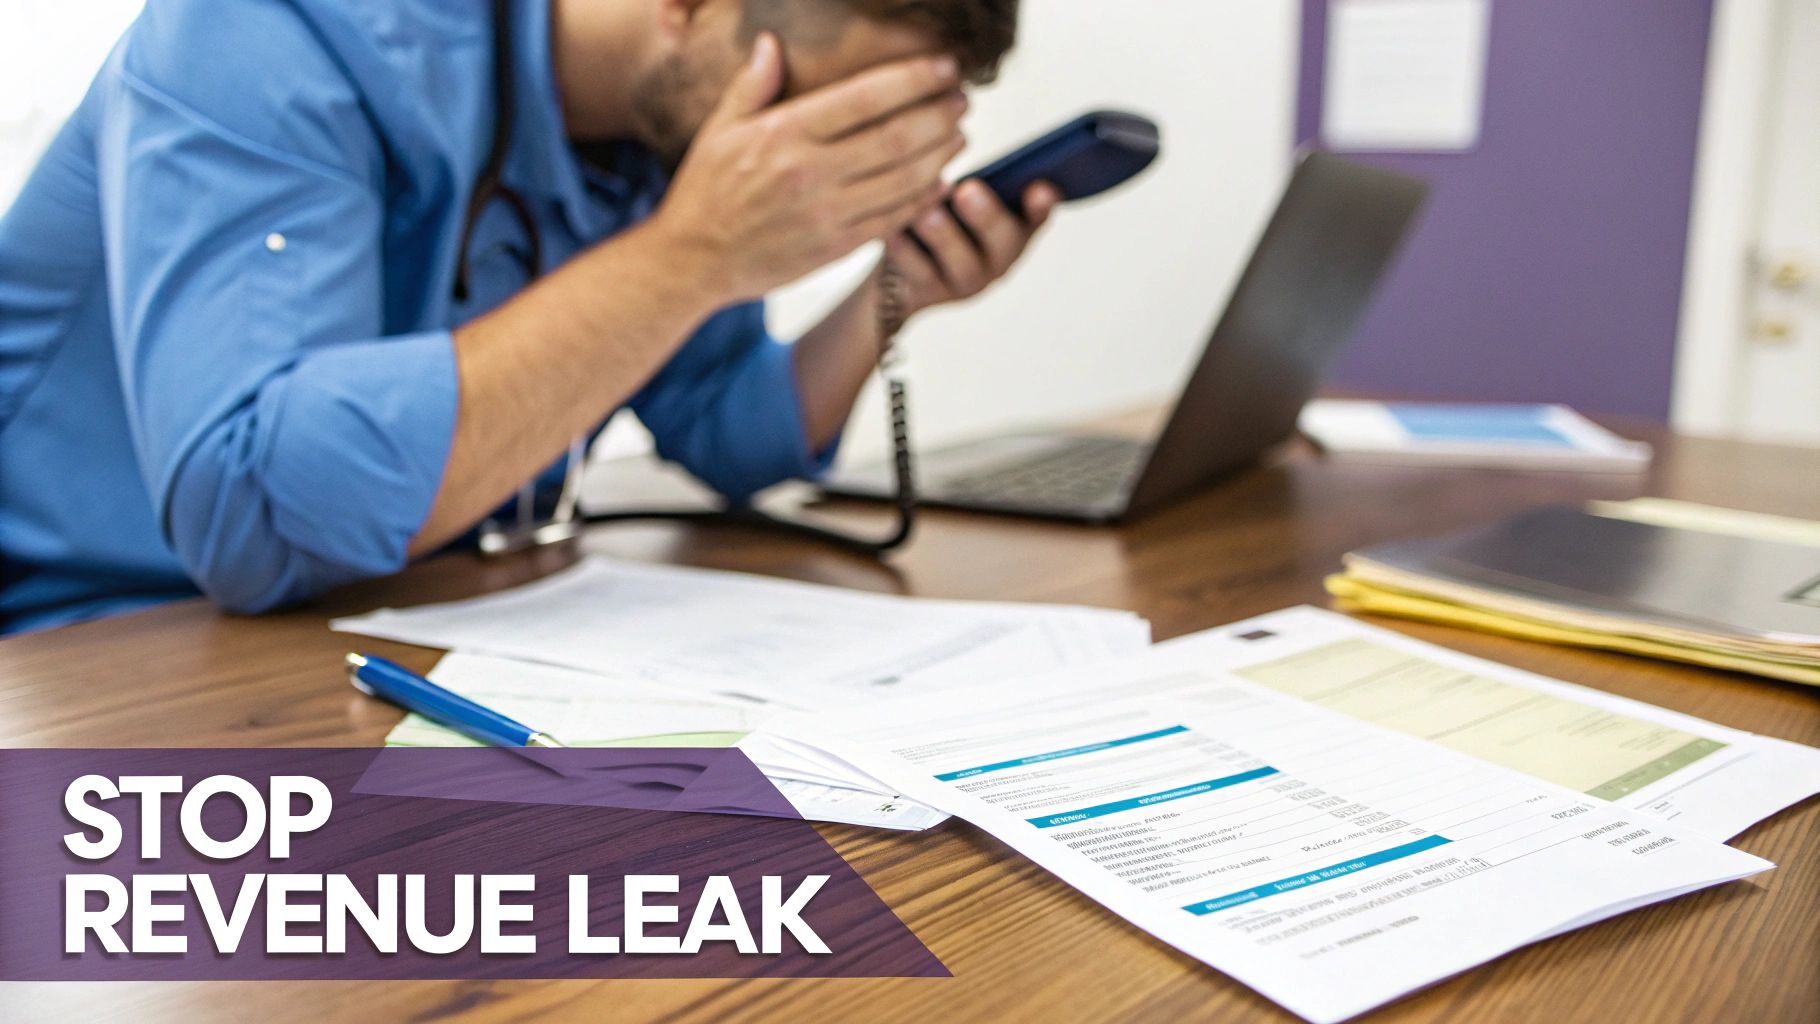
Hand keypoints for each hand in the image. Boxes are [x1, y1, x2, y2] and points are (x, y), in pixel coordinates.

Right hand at [651, 33, 968, 303]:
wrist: (692, 261)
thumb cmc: (706, 191)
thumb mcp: (719, 129)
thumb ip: (752, 85)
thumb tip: (772, 42)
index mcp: (783, 134)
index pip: (865, 97)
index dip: (914, 79)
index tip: (944, 66)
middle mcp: (809, 173)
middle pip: (896, 138)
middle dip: (939, 115)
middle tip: (962, 100)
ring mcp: (825, 214)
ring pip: (904, 181)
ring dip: (940, 155)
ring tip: (959, 134)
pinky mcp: (834, 248)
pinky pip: (892, 220)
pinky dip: (923, 199)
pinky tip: (939, 180)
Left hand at [882, 178, 1060, 319]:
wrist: (898, 272)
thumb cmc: (939, 214)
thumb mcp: (959, 193)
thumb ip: (972, 175)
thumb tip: (952, 131)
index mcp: (1016, 224)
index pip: (1038, 214)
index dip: (1041, 204)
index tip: (1038, 187)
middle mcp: (1000, 257)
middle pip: (1004, 240)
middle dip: (986, 215)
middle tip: (967, 190)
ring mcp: (966, 280)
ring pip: (963, 264)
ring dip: (944, 235)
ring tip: (927, 212)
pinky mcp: (930, 293)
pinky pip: (920, 274)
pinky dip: (905, 251)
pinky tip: (892, 231)